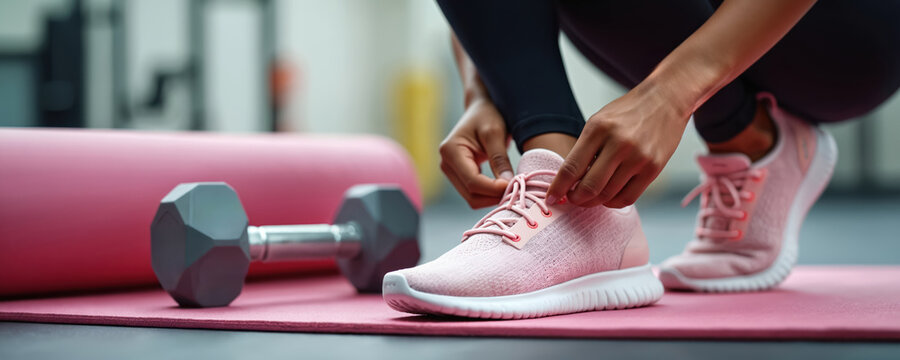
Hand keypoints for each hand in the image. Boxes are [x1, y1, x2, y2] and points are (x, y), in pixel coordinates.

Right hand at [439, 98, 513, 208]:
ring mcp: (451, 172)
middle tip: (518, 190)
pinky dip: (490, 195)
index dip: (494, 189)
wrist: (480, 108)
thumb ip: (500, 159)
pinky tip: (504, 187)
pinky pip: (474, 193)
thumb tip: (508, 184)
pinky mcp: (459, 176)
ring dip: (492, 198)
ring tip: (513, 189)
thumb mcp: (495, 133)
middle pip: (471, 194)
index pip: (472, 181)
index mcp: (450, 151)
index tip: (515, 186)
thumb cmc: (487, 115)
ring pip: (472, 198)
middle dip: (494, 196)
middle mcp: (446, 164)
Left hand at [546, 85, 689, 207]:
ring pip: (608, 195)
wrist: (666, 100)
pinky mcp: (654, 169)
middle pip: (589, 187)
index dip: (558, 188)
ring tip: (589, 196)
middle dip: (575, 199)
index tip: (550, 198)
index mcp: (598, 129)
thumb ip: (584, 149)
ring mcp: (638, 158)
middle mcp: (619, 144)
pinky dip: (613, 202)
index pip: (571, 168)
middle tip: (571, 199)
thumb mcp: (599, 121)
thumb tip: (568, 181)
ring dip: (594, 201)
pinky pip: (628, 197)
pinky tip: (608, 196)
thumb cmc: (627, 112)